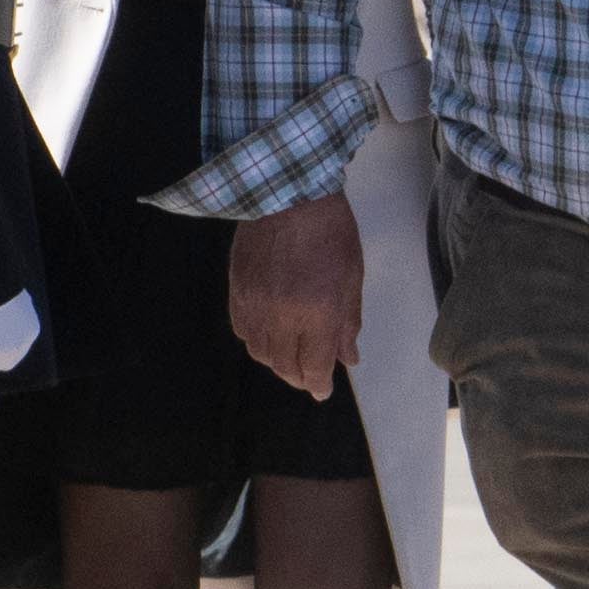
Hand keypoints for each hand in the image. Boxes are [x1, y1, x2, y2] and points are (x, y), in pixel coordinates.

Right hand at [226, 197, 360, 395]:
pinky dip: (256, 342)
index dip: (318, 384)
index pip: (315, 365)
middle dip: (299, 377)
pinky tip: (270, 339)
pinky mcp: (236, 292)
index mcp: (317, 312)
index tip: (323, 392)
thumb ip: (348, 323)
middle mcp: (281, 315)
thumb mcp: (352, 279)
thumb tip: (348, 359)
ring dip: (277, 363)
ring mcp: (254, 304)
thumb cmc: (331, 234)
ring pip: (260, 352)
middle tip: (310, 379)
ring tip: (292, 361)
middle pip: (284, 364)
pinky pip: (242, 331)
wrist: (286, 197)